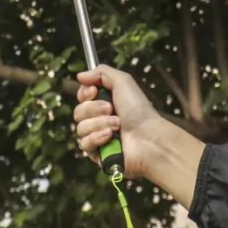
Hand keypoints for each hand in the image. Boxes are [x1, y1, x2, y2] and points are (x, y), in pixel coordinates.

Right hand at [74, 66, 204, 205]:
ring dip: (99, 124)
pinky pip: (84, 144)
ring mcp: (97, 138)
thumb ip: (101, 72)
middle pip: (78, 111)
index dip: (84, 93)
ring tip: (117, 125)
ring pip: (80, 128)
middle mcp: (99, 120)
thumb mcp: (123, 82)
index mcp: (105, 103)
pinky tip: (111, 137)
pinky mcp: (97, 154)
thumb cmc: (139, 110)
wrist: (149, 138)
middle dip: (94, 109)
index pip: (81, 97)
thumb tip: (80, 75)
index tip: (94, 92)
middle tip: (111, 109)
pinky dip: (97, 138)